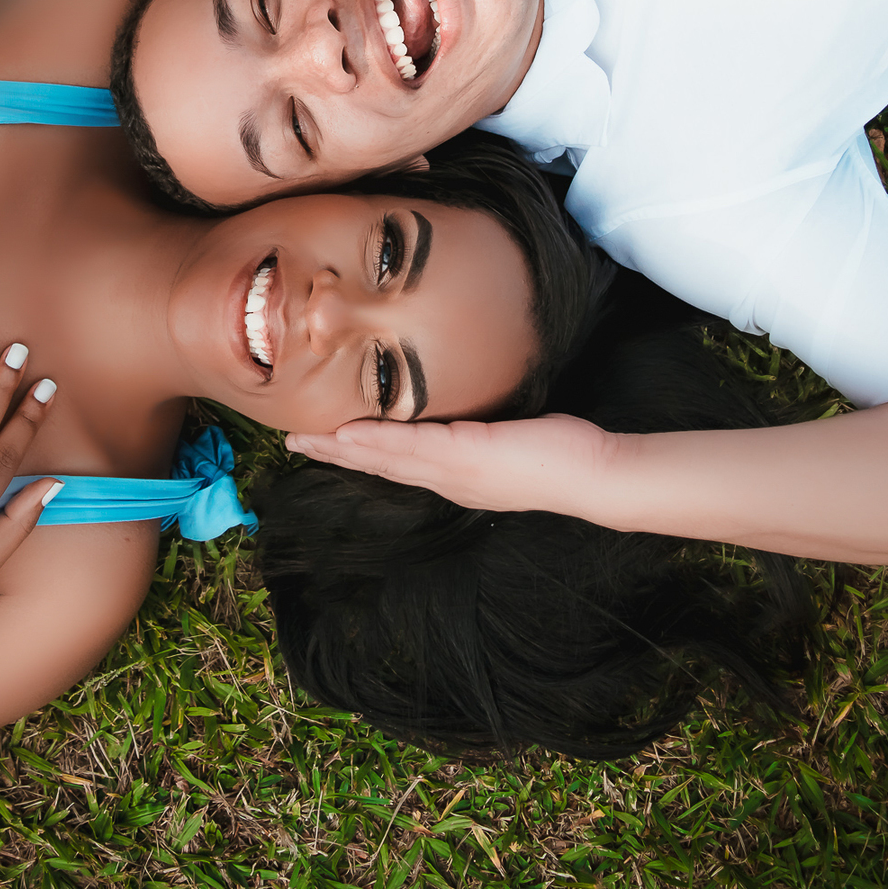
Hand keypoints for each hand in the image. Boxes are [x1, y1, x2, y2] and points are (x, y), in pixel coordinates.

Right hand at [285, 412, 610, 516]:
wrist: (595, 478)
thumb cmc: (561, 456)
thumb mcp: (508, 441)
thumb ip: (481, 431)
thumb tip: (467, 409)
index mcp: (456, 476)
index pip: (396, 463)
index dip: (356, 453)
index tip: (322, 442)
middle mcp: (449, 479)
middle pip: (378, 464)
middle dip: (333, 453)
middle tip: (291, 442)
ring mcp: (456, 470)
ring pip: (387, 456)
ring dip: (342, 447)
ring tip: (306, 438)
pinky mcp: (467, 454)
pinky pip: (412, 445)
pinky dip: (377, 439)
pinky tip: (349, 432)